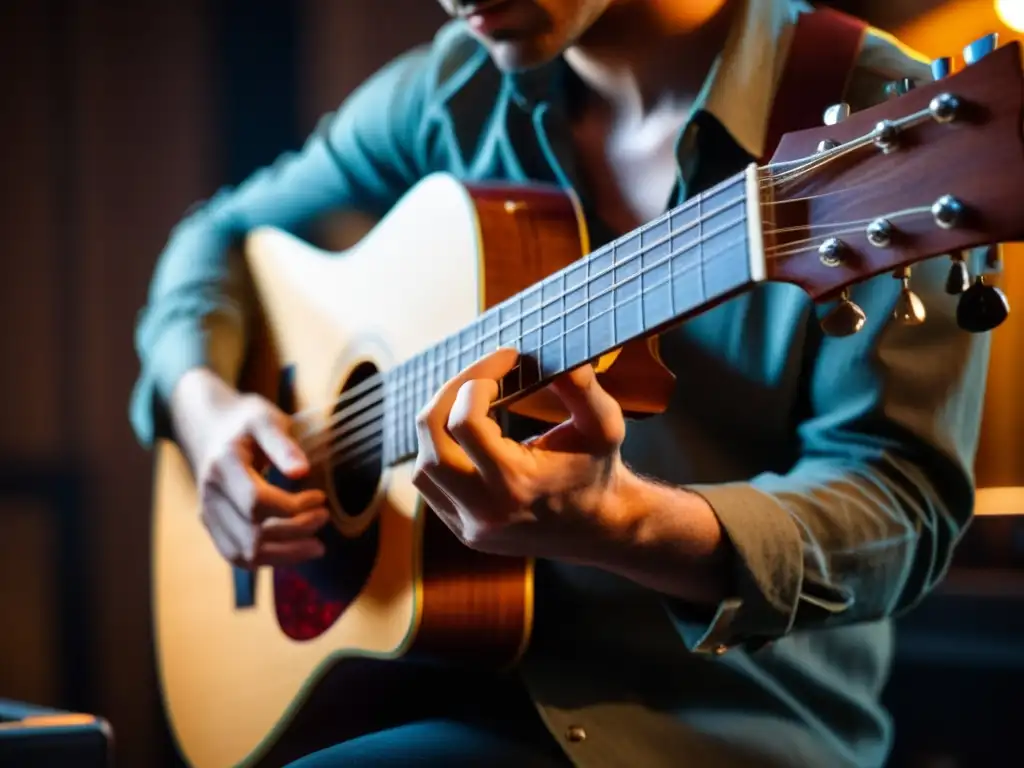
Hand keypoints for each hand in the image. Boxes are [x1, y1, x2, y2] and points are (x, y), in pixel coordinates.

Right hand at [170, 369, 329, 568]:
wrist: (210, 427)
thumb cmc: (244, 421)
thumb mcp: (266, 419)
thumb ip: (283, 444)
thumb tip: (302, 471)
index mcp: (223, 466)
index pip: (256, 502)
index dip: (293, 508)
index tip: (320, 497)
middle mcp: (210, 495)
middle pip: (252, 533)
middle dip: (295, 532)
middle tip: (324, 517)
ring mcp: (208, 513)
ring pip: (244, 553)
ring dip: (285, 555)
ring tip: (317, 546)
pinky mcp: (212, 525)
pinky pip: (237, 555)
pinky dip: (268, 559)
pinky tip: (294, 551)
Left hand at [412, 348, 629, 560]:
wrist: (599, 528)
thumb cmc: (598, 470)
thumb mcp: (604, 425)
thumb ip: (582, 388)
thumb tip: (561, 357)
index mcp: (517, 484)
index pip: (465, 423)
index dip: (478, 380)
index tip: (507, 360)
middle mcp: (485, 510)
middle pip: (433, 441)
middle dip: (449, 394)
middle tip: (480, 375)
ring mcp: (470, 525)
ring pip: (423, 466)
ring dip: (439, 425)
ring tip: (470, 401)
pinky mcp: (463, 530)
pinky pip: (429, 485)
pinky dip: (439, 451)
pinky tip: (465, 433)